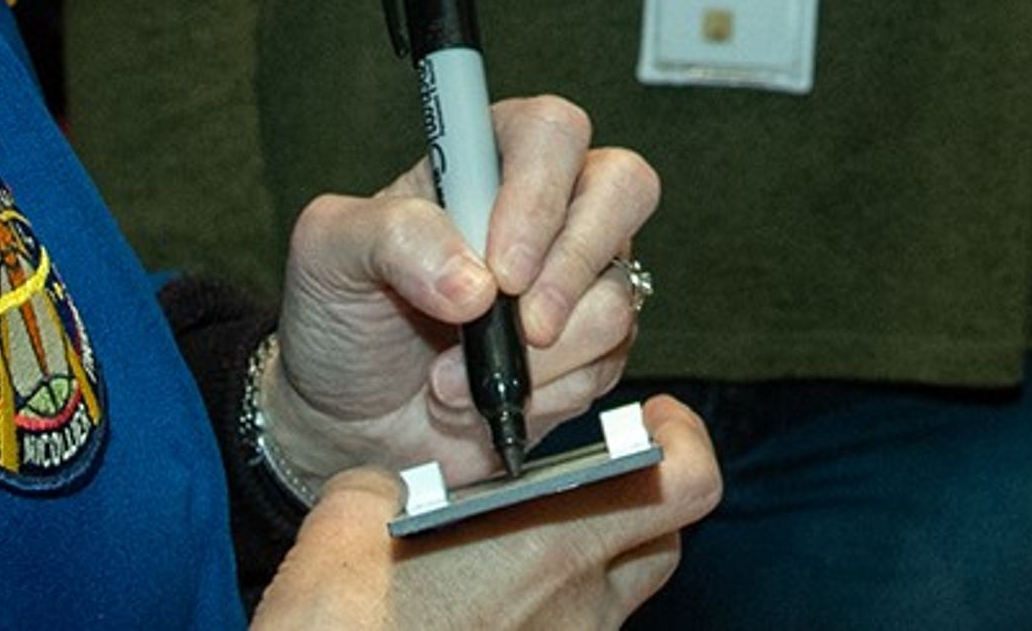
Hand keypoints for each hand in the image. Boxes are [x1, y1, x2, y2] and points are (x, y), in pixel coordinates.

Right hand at [253, 395, 719, 630]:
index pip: (686, 485)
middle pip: (657, 545)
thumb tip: (390, 493)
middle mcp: (578, 611)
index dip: (684, 441)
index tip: (655, 420)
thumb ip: (387, 486)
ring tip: (499, 555)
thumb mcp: (345, 525)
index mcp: (554, 546)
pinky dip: (535, 620)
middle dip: (632, 506)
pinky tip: (472, 611)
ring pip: (606, 602)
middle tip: (576, 486)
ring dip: (575, 570)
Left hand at [272, 96, 660, 486]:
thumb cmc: (344, 321)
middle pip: (622, 188)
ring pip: (617, 292)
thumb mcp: (330, 256)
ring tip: (458, 377)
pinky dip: (544, 394)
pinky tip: (488, 397)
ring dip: (539, 356)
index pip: (551, 132)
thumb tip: (471, 277)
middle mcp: (545, 210)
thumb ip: (392, 237)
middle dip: (571, 268)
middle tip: (519, 323)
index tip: (500, 267)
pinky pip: (608, 363)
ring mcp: (576, 278)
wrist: (349, 421)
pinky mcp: (590, 348)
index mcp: (484, 163)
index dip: (539, 194)